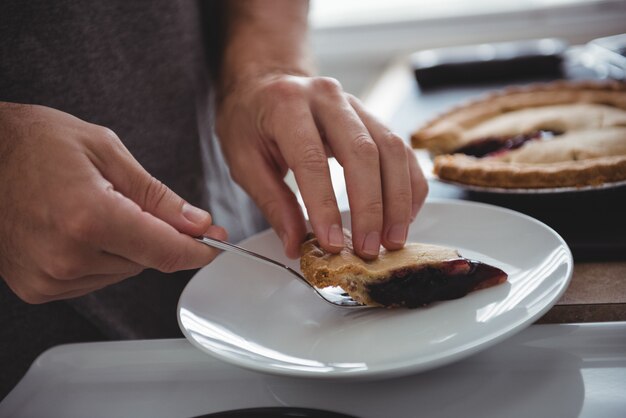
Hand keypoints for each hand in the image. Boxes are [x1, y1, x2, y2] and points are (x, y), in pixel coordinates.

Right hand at [0, 103, 226, 302]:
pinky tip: (79, 228)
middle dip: (153, 233)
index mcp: (89, 218)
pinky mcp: (38, 288)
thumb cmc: (34, 143)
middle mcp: (68, 256)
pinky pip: (95, 279)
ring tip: (92, 208)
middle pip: (147, 260)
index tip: (214, 243)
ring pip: (124, 271)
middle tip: (128, 198)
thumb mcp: (106, 151)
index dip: (197, 249)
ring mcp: (49, 277)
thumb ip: (157, 195)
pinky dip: (101, 257)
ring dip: (125, 245)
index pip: (165, 250)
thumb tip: (197, 223)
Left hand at [216, 74, 426, 259]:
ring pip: (391, 149)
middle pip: (362, 151)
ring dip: (397, 199)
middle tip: (369, 249)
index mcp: (286, 105)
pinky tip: (403, 215)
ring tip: (392, 239)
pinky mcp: (373, 116)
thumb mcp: (243, 161)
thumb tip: (296, 244)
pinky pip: (402, 149)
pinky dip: (409, 184)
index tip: (332, 243)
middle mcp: (327, 98)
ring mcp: (355, 104)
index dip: (325, 206)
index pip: (312, 160)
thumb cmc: (249, 119)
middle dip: (370, 207)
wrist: (264, 82)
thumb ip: (272, 203)